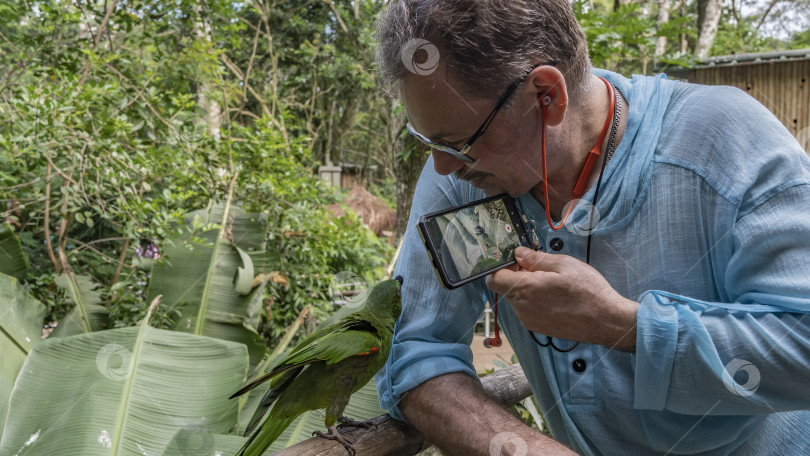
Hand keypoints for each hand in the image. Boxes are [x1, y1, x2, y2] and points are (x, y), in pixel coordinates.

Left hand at [486, 247, 637, 350]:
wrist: (606, 321)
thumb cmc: (588, 292)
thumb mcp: (563, 264)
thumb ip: (535, 259)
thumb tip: (518, 253)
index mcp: (525, 289)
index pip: (493, 279)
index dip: (502, 267)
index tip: (517, 261)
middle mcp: (522, 308)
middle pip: (505, 288)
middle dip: (517, 276)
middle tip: (541, 270)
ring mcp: (528, 321)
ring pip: (516, 299)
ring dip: (526, 289)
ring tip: (552, 285)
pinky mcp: (537, 328)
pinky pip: (526, 310)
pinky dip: (534, 301)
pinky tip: (554, 297)